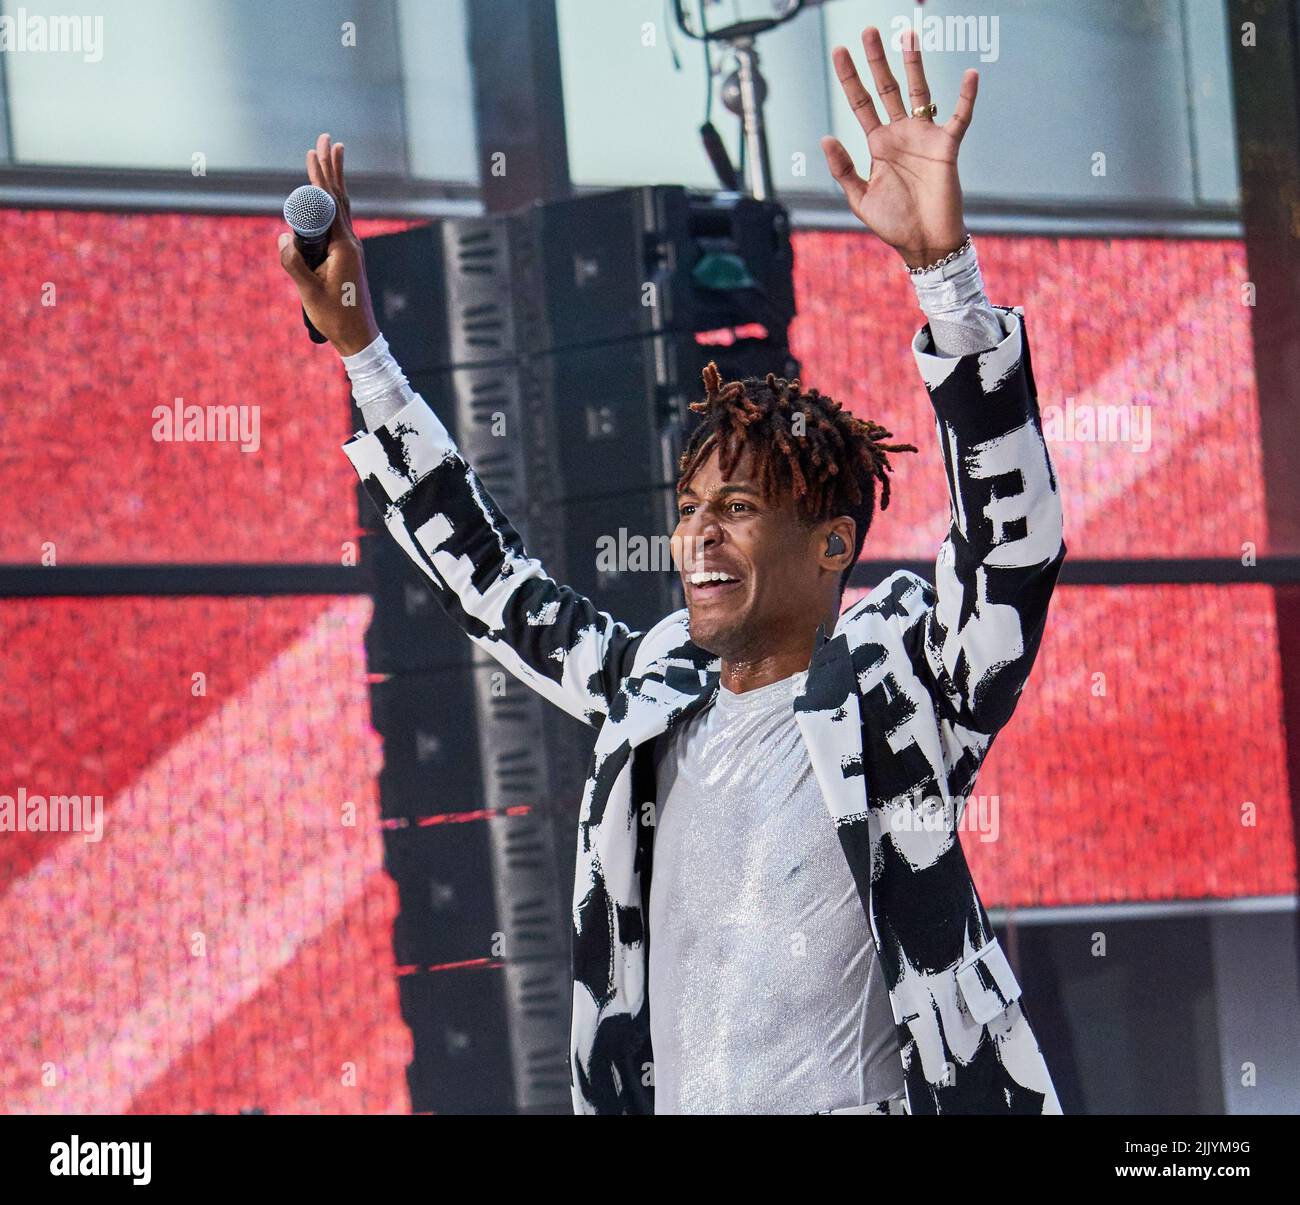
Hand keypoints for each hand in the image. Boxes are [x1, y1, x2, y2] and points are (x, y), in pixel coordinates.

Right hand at [277, 132, 380, 355]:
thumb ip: (294, 264)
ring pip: (342, 207)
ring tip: (334, 154)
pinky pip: (340, 222)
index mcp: (344, 246)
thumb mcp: (309, 292)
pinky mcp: (348, 257)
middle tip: (328, 139)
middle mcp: (351, 242)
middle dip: (331, 167)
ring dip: (335, 180)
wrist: (359, 337)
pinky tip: (331, 197)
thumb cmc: (336, 316)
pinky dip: (334, 202)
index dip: (321, 176)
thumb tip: (281, 238)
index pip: (331, 203)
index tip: (315, 152)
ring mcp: (351, 249)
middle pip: (340, 197)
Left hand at [820, 27, 977, 269]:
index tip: (839, 51)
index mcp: (878, 145)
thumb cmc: (894, 223)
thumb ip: (843, 170)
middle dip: (877, 61)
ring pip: (919, 92)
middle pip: (886, 88)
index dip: (850, 78)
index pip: (861, 103)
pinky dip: (966, 98)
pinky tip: (969, 75)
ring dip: (914, 64)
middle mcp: (900, 134)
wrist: (924, 243)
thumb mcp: (860, 199)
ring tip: (908, 35)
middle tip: (868, 31)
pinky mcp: (947, 147)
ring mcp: (924, 137)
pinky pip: (959, 118)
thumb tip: (826, 137)